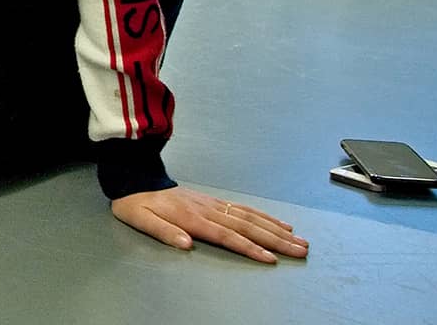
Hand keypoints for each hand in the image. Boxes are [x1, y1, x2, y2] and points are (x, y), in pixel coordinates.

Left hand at [112, 187, 308, 263]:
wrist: (135, 178)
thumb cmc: (136, 203)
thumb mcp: (140, 219)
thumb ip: (163, 232)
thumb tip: (186, 244)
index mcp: (192, 218)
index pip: (227, 236)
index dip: (249, 248)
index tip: (270, 258)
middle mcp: (208, 210)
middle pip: (247, 227)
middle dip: (276, 240)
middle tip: (301, 250)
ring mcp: (213, 204)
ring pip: (251, 217)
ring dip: (276, 229)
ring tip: (299, 240)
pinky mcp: (214, 201)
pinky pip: (244, 209)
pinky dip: (265, 217)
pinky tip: (279, 224)